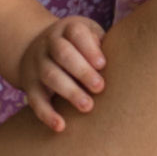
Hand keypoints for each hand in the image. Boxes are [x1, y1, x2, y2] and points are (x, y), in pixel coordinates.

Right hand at [18, 16, 106, 131]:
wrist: (37, 47)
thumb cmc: (80, 45)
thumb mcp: (90, 35)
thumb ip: (104, 44)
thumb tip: (126, 60)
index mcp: (68, 29)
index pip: (76, 34)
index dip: (89, 48)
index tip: (102, 64)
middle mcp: (50, 44)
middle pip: (62, 54)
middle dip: (81, 71)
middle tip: (100, 87)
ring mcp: (37, 64)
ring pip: (50, 75)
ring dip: (69, 91)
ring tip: (88, 106)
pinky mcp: (30, 85)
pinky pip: (36, 100)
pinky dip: (47, 114)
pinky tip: (60, 126)